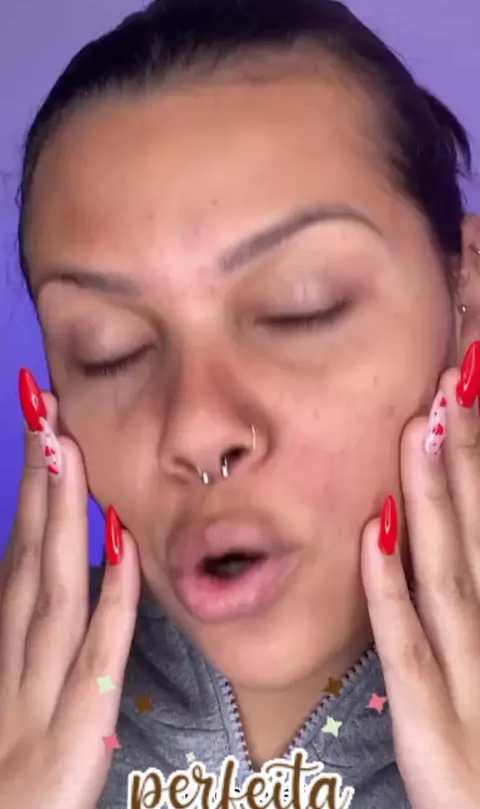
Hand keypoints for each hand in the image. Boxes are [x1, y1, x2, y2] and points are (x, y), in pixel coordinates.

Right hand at [0, 372, 139, 808]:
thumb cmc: (10, 794)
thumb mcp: (11, 713)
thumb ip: (25, 652)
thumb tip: (37, 580)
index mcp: (3, 664)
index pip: (18, 563)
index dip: (28, 497)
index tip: (41, 436)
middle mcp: (11, 672)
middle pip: (28, 563)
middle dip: (35, 486)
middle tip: (44, 412)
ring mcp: (36, 706)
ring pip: (51, 594)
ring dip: (57, 520)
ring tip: (64, 451)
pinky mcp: (66, 748)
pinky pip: (95, 662)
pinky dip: (110, 601)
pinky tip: (124, 545)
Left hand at [361, 341, 479, 808]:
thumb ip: (465, 595)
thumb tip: (429, 525)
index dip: (478, 453)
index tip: (464, 386)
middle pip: (475, 531)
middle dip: (465, 453)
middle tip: (453, 377)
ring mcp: (467, 679)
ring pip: (447, 572)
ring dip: (433, 498)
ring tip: (420, 428)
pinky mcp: (433, 729)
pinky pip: (407, 648)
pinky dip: (390, 588)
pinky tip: (373, 533)